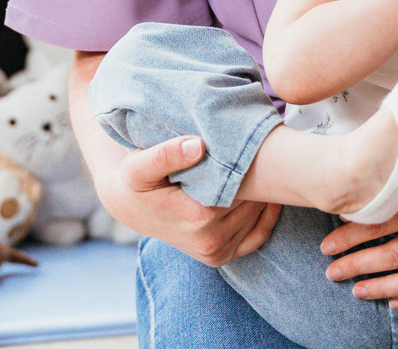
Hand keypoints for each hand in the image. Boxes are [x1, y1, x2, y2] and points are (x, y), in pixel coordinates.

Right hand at [103, 135, 281, 265]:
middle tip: (260, 149)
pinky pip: (258, 236)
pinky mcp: (221, 256)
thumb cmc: (135, 181)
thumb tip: (197, 146)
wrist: (129, 206)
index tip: (248, 142)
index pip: (242, 187)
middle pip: (252, 201)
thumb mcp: (139, 164)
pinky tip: (268, 194)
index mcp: (197, 219)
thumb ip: (166, 154)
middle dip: (258, 176)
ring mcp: (217, 253)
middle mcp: (210, 241)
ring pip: (257, 215)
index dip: (248, 163)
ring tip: (259, 165)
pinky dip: (267, 215)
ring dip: (262, 192)